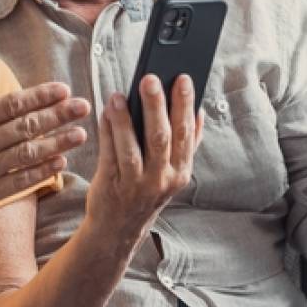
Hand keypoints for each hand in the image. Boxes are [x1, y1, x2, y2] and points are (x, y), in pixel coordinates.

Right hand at [0, 70, 91, 230]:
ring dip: (58, 142)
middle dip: (58, 115)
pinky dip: (42, 171)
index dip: (40, 96)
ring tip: (81, 134)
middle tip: (84, 106)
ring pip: (28, 153)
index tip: (63, 89)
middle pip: (26, 125)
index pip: (12, 104)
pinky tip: (61, 163)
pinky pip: (20, 181)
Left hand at [86, 74, 201, 248]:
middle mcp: (161, 179)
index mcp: (180, 172)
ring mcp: (136, 184)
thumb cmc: (146, 192)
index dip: (185, 105)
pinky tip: (107, 112)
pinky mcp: (111, 185)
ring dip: (126, 119)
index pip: (185, 134)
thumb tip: (199, 112)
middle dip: (157, 106)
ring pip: (133, 147)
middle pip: (161, 138)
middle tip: (150, 78)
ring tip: (119, 95)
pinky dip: (108, 131)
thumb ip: (188, 144)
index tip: (183, 78)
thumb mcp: (173, 173)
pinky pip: (109, 153)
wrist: (119, 228)